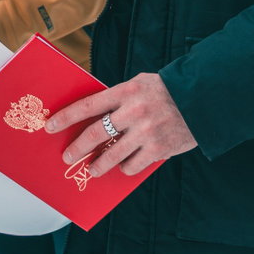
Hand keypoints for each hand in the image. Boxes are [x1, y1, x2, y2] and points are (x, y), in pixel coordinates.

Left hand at [45, 71, 195, 178]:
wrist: (202, 98)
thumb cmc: (166, 90)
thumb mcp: (140, 84)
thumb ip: (118, 98)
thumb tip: (92, 116)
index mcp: (126, 91)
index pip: (88, 105)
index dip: (66, 117)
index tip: (51, 126)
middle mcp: (134, 111)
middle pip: (95, 134)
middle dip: (77, 148)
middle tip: (67, 156)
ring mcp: (146, 132)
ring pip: (111, 156)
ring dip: (97, 165)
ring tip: (92, 169)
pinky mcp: (159, 149)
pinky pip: (132, 165)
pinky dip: (125, 167)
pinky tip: (123, 165)